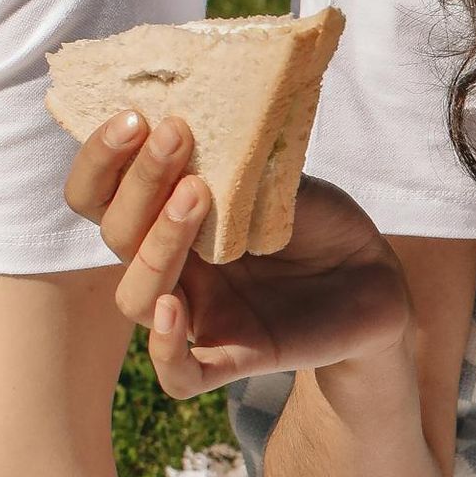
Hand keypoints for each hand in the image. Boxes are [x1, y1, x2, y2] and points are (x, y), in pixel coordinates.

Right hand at [64, 114, 411, 400]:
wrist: (374, 275)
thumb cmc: (318, 221)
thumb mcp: (275, 176)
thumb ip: (230, 155)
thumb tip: (193, 103)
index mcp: (167, 219)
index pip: (101, 196)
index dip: (102, 160)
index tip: (135, 117)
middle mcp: (171, 267)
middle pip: (114, 236)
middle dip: (138, 183)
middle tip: (174, 135)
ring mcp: (198, 314)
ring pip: (135, 296)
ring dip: (155, 245)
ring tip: (195, 195)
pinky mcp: (233, 356)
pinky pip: (178, 373)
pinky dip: (165, 345)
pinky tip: (172, 308)